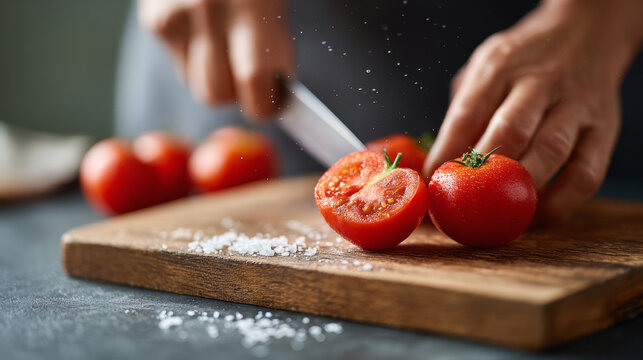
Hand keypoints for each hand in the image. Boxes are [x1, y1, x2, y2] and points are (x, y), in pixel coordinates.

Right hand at [138, 0, 293, 119]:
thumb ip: (274, 44)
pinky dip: (197, 59)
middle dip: (238, 94)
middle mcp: (206, 11)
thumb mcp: (275, 1)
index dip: (266, 103)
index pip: (254, 82)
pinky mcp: (154, 21)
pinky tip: (208, 31)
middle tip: (253, 79)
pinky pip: (180, 64)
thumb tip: (275, 95)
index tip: (275, 103)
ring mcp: (173, 17)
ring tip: (230, 49)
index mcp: (249, 4)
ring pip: (195, 84)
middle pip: (216, 94)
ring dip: (217, 80)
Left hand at [424, 0, 642, 223]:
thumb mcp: (484, 69)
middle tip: (462, 203)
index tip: (432, 184)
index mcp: (499, 67)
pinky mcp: (604, 130)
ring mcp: (575, 105)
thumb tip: (436, 167)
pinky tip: (536, 216)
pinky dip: (560, 202)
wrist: (585, 34)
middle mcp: (539, 83)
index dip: (446, 155)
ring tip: (498, 215)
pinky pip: (585, 174)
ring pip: (549, 152)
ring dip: (520, 190)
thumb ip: (463, 112)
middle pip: (509, 132)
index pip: (467, 114)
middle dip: (482, 175)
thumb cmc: (521, 63)